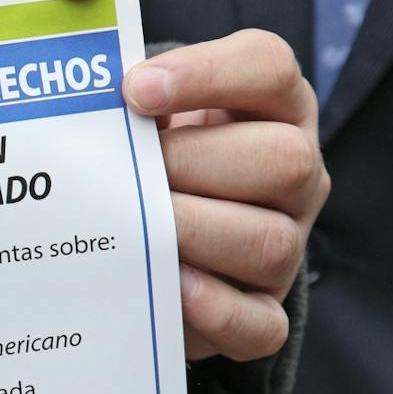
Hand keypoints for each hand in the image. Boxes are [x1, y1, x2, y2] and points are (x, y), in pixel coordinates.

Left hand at [125, 30, 326, 361]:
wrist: (160, 240)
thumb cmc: (156, 163)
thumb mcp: (150, 118)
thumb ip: (132, 103)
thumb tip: (95, 105)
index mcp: (275, 107)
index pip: (268, 67)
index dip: (207, 74)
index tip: (134, 90)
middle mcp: (297, 175)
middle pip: (283, 159)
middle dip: (193, 164)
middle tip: (127, 174)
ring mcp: (288, 246)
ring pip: (270, 242)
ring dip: (193, 233)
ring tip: (133, 229)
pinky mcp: (264, 311)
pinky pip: (262, 326)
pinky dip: (216, 311)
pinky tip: (170, 288)